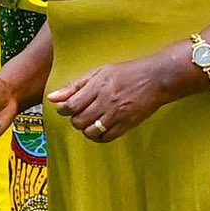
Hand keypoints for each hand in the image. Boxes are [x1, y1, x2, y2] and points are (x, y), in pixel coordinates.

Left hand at [49, 54, 179, 143]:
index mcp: (98, 86)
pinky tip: (100, 128)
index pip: (71, 105)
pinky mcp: (127, 124)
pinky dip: (98, 136)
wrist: (155, 79)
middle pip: (79, 121)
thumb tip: (53, 97)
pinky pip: (106, 138)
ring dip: (86, 128)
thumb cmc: (127, 73)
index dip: (63, 109)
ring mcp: (117, 115)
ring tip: (90, 121)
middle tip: (80, 113)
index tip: (63, 108)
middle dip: (75, 119)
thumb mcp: (99, 72)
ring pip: (90, 131)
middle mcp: (106, 102)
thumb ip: (76, 85)